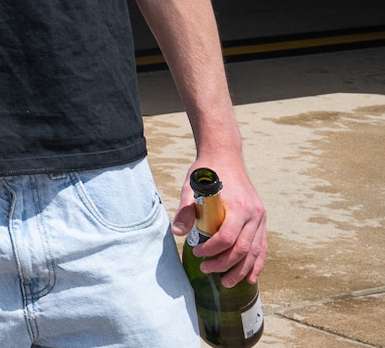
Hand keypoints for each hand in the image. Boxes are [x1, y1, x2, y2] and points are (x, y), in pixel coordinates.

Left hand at [173, 156, 267, 285]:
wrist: (225, 157)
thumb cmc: (206, 173)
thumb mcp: (191, 187)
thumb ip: (185, 210)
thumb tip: (177, 233)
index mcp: (238, 206)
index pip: (227, 237)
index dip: (212, 250)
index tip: (197, 254)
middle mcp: (253, 214)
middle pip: (242, 248)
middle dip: (225, 264)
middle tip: (207, 271)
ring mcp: (260, 217)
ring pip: (255, 251)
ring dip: (242, 270)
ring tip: (227, 283)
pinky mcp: (261, 219)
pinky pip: (262, 246)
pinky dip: (257, 263)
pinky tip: (250, 277)